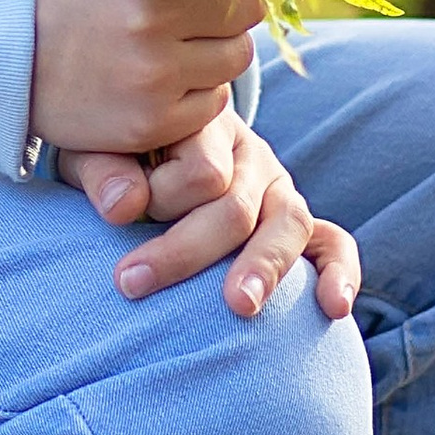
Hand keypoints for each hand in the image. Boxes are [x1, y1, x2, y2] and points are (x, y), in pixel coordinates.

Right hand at [31, 0, 263, 162]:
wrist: (9, 59)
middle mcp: (149, 12)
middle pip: (246, 5)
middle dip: (228, 5)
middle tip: (194, 9)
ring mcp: (153, 71)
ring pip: (238, 55)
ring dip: (216, 49)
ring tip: (176, 45)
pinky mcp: (153, 121)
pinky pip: (216, 102)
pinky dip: (197, 91)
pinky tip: (162, 79)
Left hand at [57, 104, 362, 323]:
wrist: (145, 143)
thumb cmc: (116, 154)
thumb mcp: (94, 148)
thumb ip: (103, 169)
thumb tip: (124, 208)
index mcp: (203, 126)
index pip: (200, 170)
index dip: (161, 199)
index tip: (115, 219)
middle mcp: (249, 154)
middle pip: (237, 204)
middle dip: (185, 250)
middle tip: (132, 283)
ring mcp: (278, 188)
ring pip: (288, 222)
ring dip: (264, 265)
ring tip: (239, 305)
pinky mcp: (295, 221)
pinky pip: (332, 242)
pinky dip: (339, 272)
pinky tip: (334, 307)